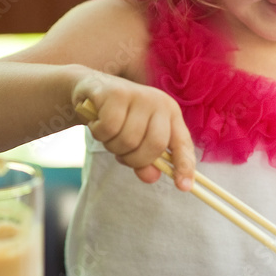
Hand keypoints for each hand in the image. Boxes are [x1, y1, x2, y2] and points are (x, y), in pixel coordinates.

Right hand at [72, 73, 195, 189]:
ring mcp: (138, 95)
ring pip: (129, 140)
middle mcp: (159, 102)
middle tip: (121, 153)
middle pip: (155, 145)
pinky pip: (109, 129)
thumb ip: (145, 161)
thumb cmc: (118, 118)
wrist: (90, 89)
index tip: (184, 186)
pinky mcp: (116, 93)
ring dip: (113, 146)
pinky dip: (100, 133)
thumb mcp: (135, 141)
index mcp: (170, 114)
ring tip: (108, 133)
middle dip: (135, 159)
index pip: (182, 143)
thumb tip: (151, 177)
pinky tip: (97, 122)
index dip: (184, 165)